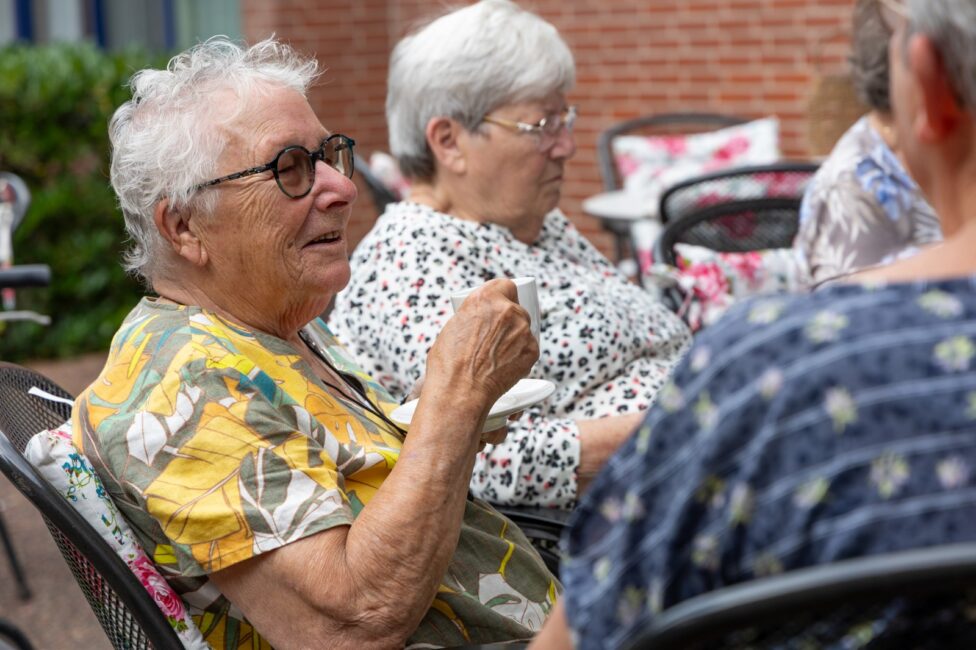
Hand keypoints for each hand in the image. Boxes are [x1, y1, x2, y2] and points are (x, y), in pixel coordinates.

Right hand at [425, 279, 538, 415]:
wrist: (460, 391)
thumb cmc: (449, 363)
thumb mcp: (454, 326)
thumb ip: (474, 315)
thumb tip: (480, 319)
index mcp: (485, 297)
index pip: (506, 285)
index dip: (502, 297)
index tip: (499, 307)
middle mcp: (508, 309)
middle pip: (516, 308)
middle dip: (508, 321)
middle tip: (495, 338)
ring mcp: (523, 329)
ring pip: (524, 328)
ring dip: (514, 338)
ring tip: (496, 356)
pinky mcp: (533, 350)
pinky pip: (529, 347)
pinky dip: (520, 355)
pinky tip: (504, 366)